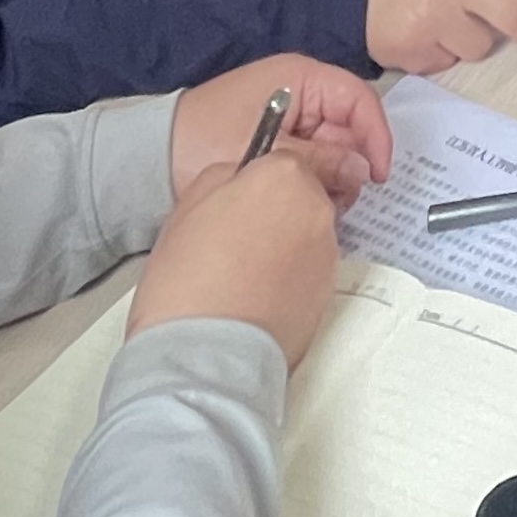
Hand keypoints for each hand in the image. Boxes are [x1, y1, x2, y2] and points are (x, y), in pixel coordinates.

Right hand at [131, 147, 345, 366]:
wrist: (204, 357)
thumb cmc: (187, 284)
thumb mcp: (188, 205)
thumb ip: (224, 177)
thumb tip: (241, 177)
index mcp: (284, 177)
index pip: (280, 160)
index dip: (253, 182)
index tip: (236, 200)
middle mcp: (316, 211)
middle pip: (297, 197)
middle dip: (271, 213)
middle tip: (231, 240)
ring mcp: (327, 255)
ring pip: (304, 236)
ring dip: (281, 247)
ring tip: (238, 275)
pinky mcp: (329, 296)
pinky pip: (307, 273)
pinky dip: (288, 280)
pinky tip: (254, 298)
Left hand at [170, 54, 390, 201]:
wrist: (152, 158)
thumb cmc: (206, 141)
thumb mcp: (271, 153)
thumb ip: (322, 161)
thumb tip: (362, 172)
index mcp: (300, 78)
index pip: (358, 99)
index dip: (375, 136)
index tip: (378, 175)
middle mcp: (300, 91)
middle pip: (348, 127)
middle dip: (350, 164)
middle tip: (341, 200)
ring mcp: (289, 116)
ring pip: (331, 147)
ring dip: (331, 177)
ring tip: (317, 205)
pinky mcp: (277, 140)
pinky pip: (310, 158)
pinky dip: (312, 180)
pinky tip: (302, 202)